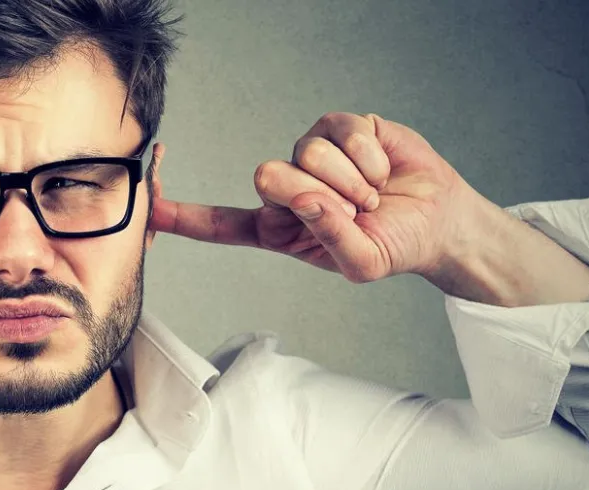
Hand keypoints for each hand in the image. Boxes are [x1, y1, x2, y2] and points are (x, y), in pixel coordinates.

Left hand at [149, 112, 501, 282]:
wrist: (439, 220)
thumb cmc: (392, 245)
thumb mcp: (362, 262)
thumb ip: (330, 237)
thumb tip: (304, 198)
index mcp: (278, 229)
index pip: (220, 224)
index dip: (183, 216)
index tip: (149, 210)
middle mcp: (286, 188)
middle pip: (269, 178)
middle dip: (318, 196)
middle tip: (354, 213)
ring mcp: (310, 155)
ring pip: (307, 153)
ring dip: (351, 182)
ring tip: (372, 196)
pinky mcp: (340, 128)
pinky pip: (341, 132)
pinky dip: (369, 157)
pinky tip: (383, 169)